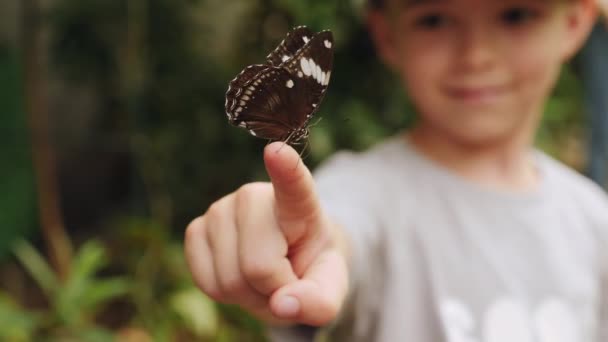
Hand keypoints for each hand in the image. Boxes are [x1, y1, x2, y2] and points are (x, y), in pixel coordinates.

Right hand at [184, 142, 348, 325]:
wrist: (283, 265)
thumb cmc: (308, 269)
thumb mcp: (329, 289)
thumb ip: (319, 302)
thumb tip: (282, 305)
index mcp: (299, 204)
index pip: (293, 184)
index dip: (285, 170)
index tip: (277, 152)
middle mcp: (255, 197)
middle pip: (258, 265)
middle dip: (272, 289)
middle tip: (284, 280)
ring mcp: (221, 209)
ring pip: (230, 279)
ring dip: (248, 295)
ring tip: (263, 277)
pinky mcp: (196, 228)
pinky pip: (205, 281)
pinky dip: (223, 294)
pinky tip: (238, 275)